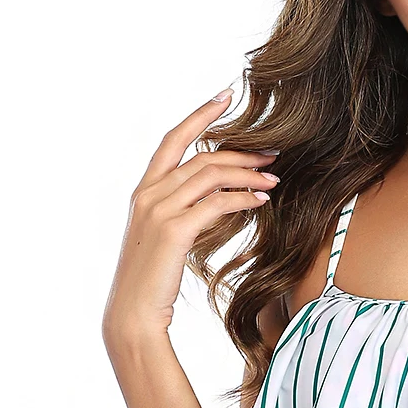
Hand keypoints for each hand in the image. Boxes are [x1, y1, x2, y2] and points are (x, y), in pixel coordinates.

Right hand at [103, 90, 278, 341]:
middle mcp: (148, 193)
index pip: (174, 139)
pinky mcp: (174, 229)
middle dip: (242, 151)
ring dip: (248, 174)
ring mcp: (159, 209)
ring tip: (274, 178)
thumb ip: (184, 211)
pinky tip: (262, 200)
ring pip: (211, 176)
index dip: (200, 114)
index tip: (227, 96)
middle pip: (202, 157)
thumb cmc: (152, 280)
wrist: (132, 311)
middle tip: (274, 154)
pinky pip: (216, 204)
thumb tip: (218, 198)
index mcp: (144, 190)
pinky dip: (242, 198)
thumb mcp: (164, 237)